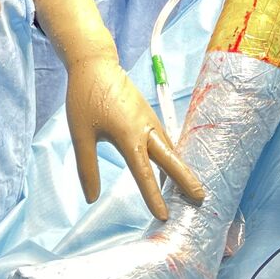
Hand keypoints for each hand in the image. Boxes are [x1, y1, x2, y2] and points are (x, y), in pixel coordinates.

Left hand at [64, 51, 205, 221]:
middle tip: (200, 199)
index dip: (153, 195)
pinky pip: (165, 139)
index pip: (144, 172)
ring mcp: (149, 119)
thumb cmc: (85, 97)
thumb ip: (87, 168)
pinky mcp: (147, 114)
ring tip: (188, 189)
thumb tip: (92, 197)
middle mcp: (145, 128)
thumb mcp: (79, 134)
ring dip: (179, 168)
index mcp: (129, 135)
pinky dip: (171, 155)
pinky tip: (169, 164)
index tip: (164, 215)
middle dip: (185, 180)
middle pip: (171, 159)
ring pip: (169, 148)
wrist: (94, 63)